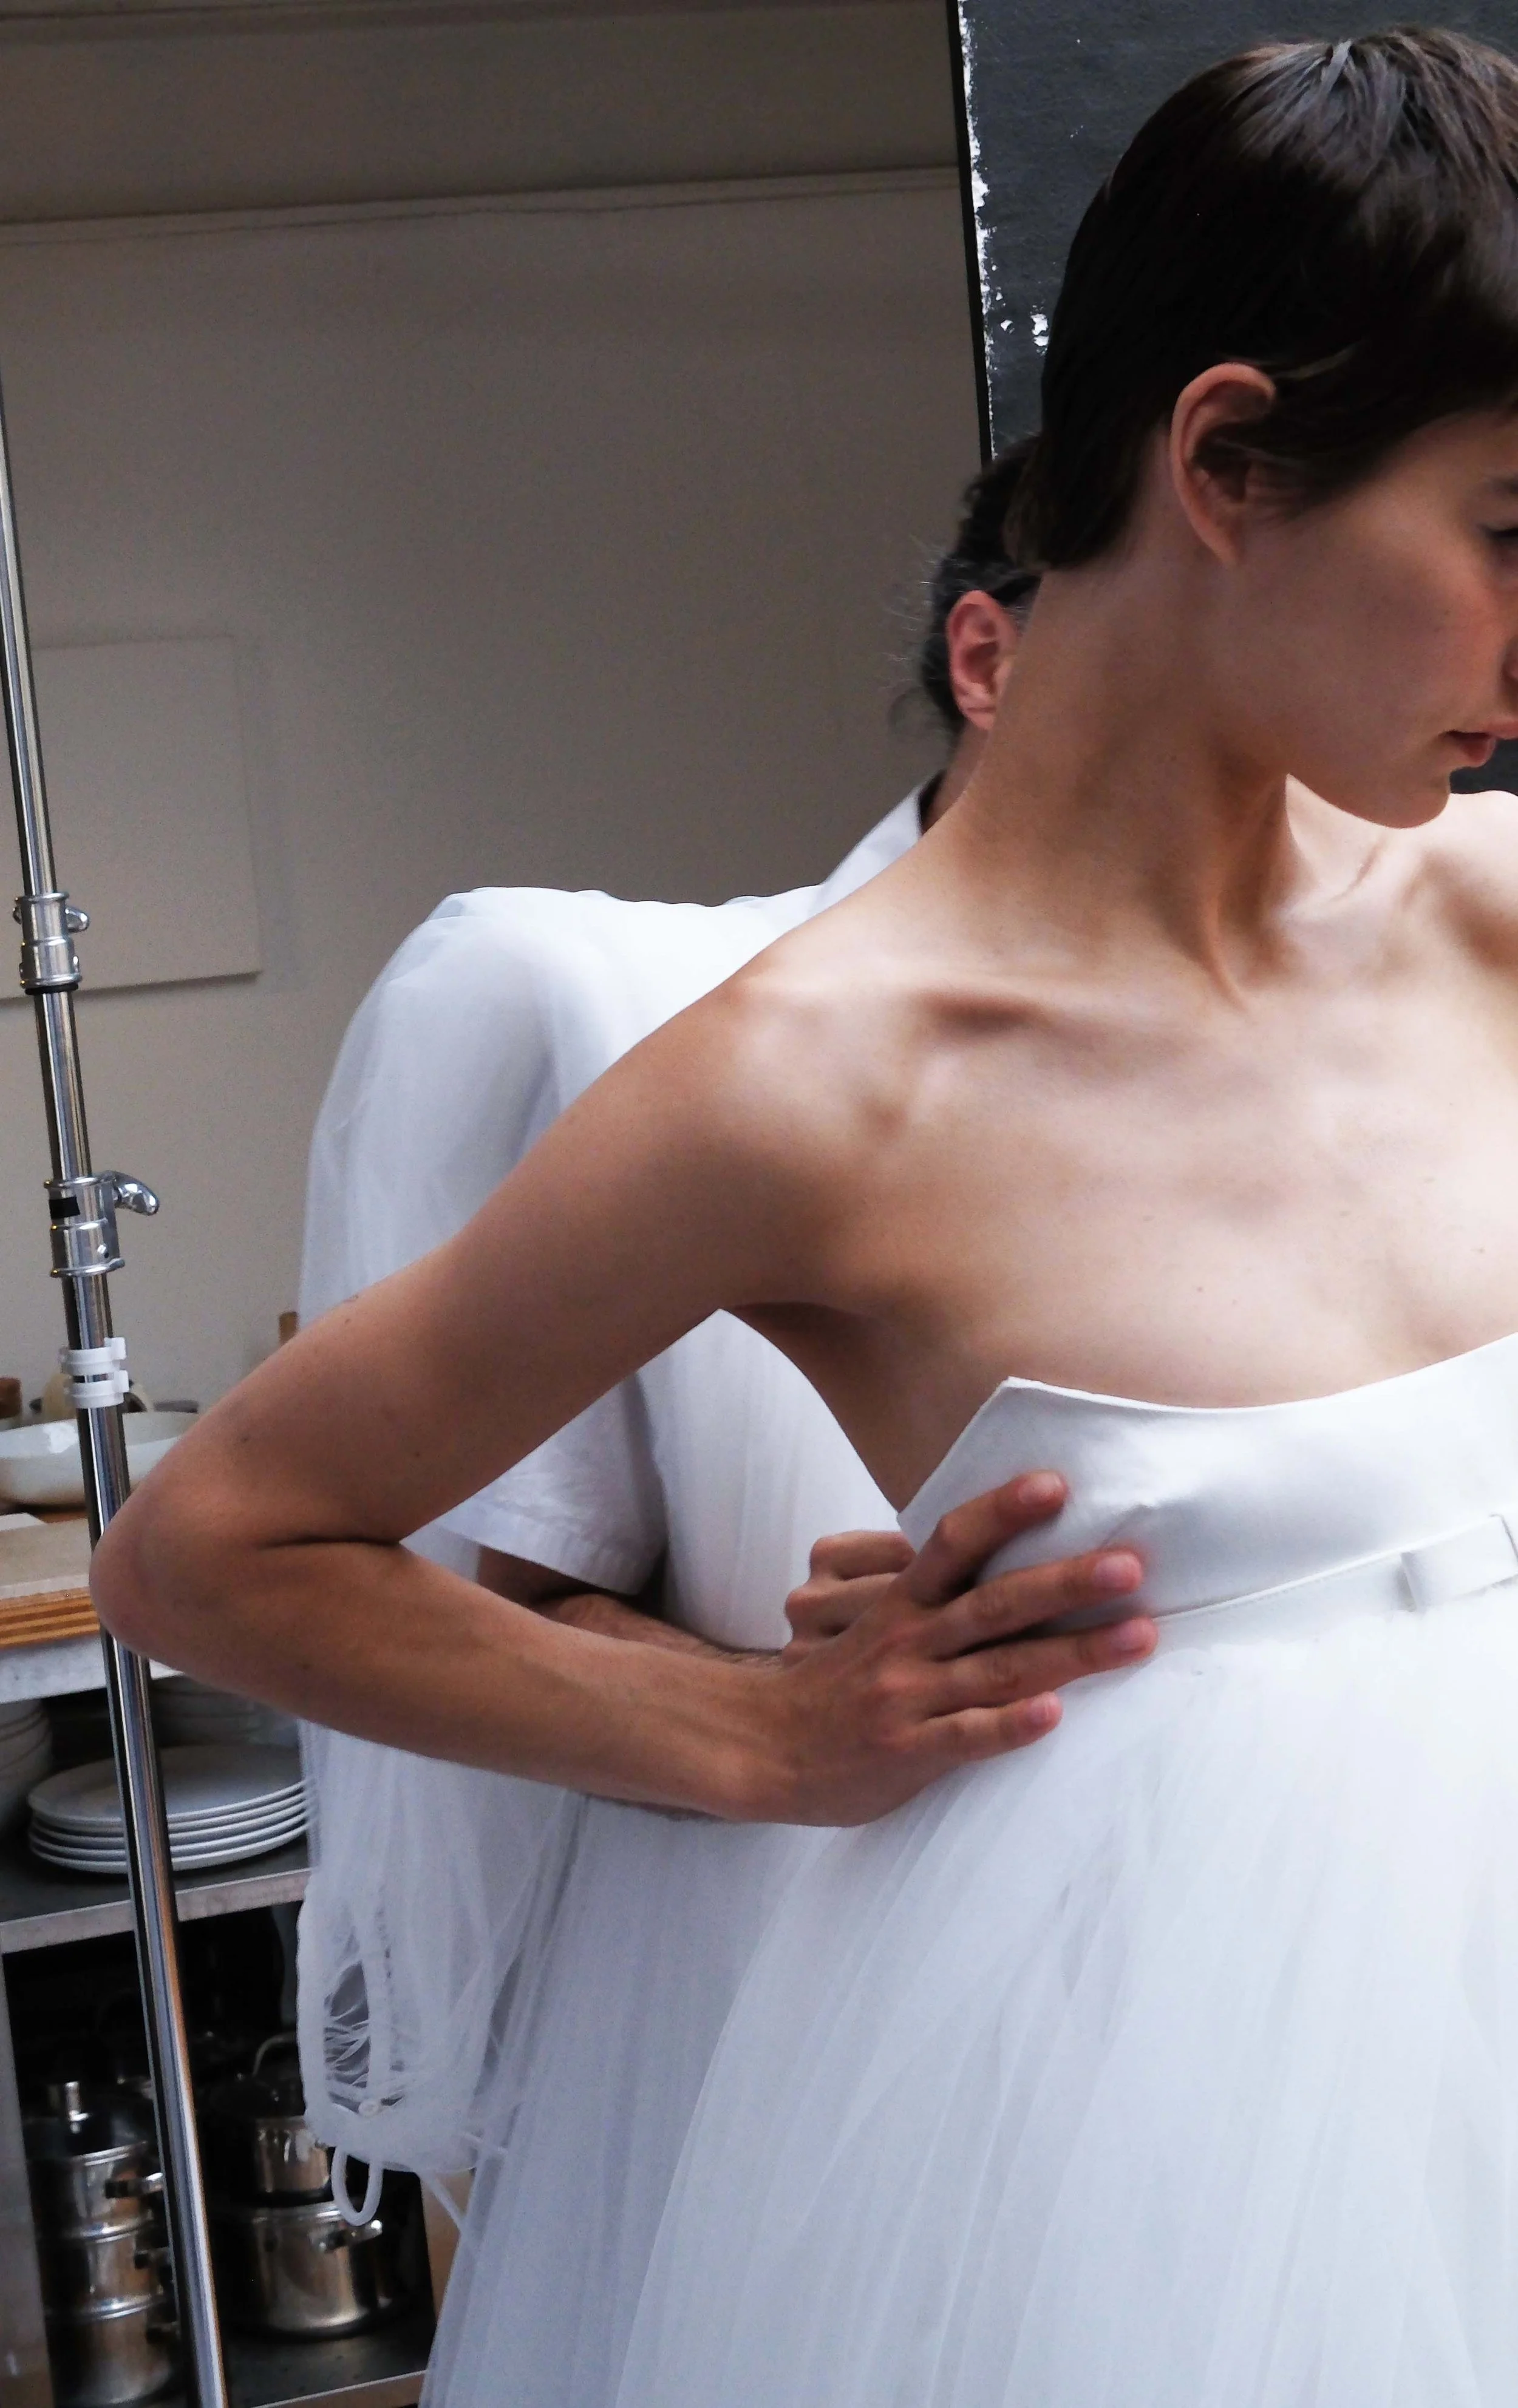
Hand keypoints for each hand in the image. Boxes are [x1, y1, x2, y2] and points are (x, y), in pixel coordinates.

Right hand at [747, 1471, 1155, 1825]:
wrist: (763, 1745)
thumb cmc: (838, 1678)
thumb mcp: (875, 1619)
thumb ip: (935, 1594)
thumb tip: (1009, 1556)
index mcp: (902, 1601)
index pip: (952, 1542)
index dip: (1002, 1511)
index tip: (1056, 1484)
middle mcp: (908, 1640)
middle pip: (993, 1602)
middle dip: (1066, 1581)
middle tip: (1132, 1564)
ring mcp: (908, 1696)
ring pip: (999, 1669)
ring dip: (1072, 1653)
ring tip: (1137, 1637)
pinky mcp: (908, 1751)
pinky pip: (964, 1737)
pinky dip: (1008, 1724)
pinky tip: (1053, 1716)